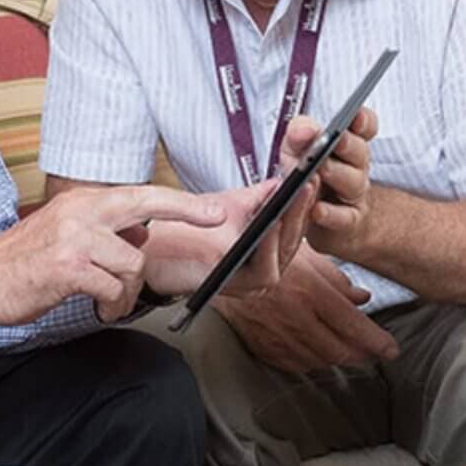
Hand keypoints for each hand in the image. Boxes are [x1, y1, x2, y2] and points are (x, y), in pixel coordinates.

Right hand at [0, 185, 227, 342]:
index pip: (141, 194)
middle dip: (188, 211)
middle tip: (216, 222)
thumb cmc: (23, 263)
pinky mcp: (68, 267)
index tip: (215, 209)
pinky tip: (100, 308)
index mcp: (82, 201)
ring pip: (134, 263)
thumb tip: (140, 234)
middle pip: (147, 206)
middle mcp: (80, 211)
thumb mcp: (65, 234)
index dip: (182, 201)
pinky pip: (114, 289)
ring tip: (111, 301)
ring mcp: (74, 238)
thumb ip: (102, 231)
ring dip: (130, 291)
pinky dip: (114, 306)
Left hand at [141, 121, 318, 299]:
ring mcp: (253, 283)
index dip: (305, 202)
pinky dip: (269, 244)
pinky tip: (271, 221)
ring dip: (290, 225)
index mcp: (266, 252)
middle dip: (302, 209)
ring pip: (283, 256)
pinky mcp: (237, 288)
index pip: (293, 226)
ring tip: (296, 197)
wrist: (152, 251)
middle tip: (309, 184)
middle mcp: (264, 271)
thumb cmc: (186, 230)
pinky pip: (264, 269)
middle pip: (293, 240)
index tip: (313, 177)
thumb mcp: (232, 205)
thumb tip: (287, 178)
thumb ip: (261, 195)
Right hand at [215, 242, 399, 371]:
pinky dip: (312, 361)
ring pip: (320, 360)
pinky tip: (317, 353)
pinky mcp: (264, 346)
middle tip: (374, 353)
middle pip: (340, 351)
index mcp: (310, 293)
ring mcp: (279, 336)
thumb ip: (337, 279)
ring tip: (349, 352)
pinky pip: (295, 364)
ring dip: (338, 358)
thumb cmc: (262, 253)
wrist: (219, 267)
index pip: (354, 327)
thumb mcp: (304, 255)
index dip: (377, 342)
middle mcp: (296, 319)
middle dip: (362, 355)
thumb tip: (362, 298)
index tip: (391, 349)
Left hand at [291, 107, 376, 259]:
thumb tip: (305, 129)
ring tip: (319, 169)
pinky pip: (343, 217)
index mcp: (347, 144)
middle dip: (348, 144)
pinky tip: (317, 209)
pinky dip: (330, 213)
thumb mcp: (296, 150)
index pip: (364, 127)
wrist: (321, 222)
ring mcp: (354, 195)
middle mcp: (356, 167)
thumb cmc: (309, 178)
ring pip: (353, 182)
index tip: (354, 114)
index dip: (363, 120)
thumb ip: (299, 134)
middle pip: (359, 152)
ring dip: (337, 174)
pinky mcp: (348, 222)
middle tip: (336, 139)